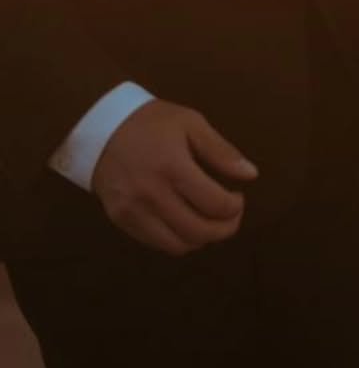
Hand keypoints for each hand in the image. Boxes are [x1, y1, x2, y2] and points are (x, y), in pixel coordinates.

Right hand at [93, 100, 256, 256]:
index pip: (215, 205)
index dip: (235, 207)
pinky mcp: (120, 220)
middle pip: (199, 231)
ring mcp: (133, 211)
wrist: (98, 127)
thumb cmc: (150, 122)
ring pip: (178, 245)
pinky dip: (177, 239)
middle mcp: (151, 194)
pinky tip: (184, 221)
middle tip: (230, 215)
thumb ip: (221, 151)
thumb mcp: (191, 123)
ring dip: (201, 238)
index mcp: (172, 167)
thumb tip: (251, 175)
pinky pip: (156, 243)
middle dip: (224, 229)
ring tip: (208, 220)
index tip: (238, 197)